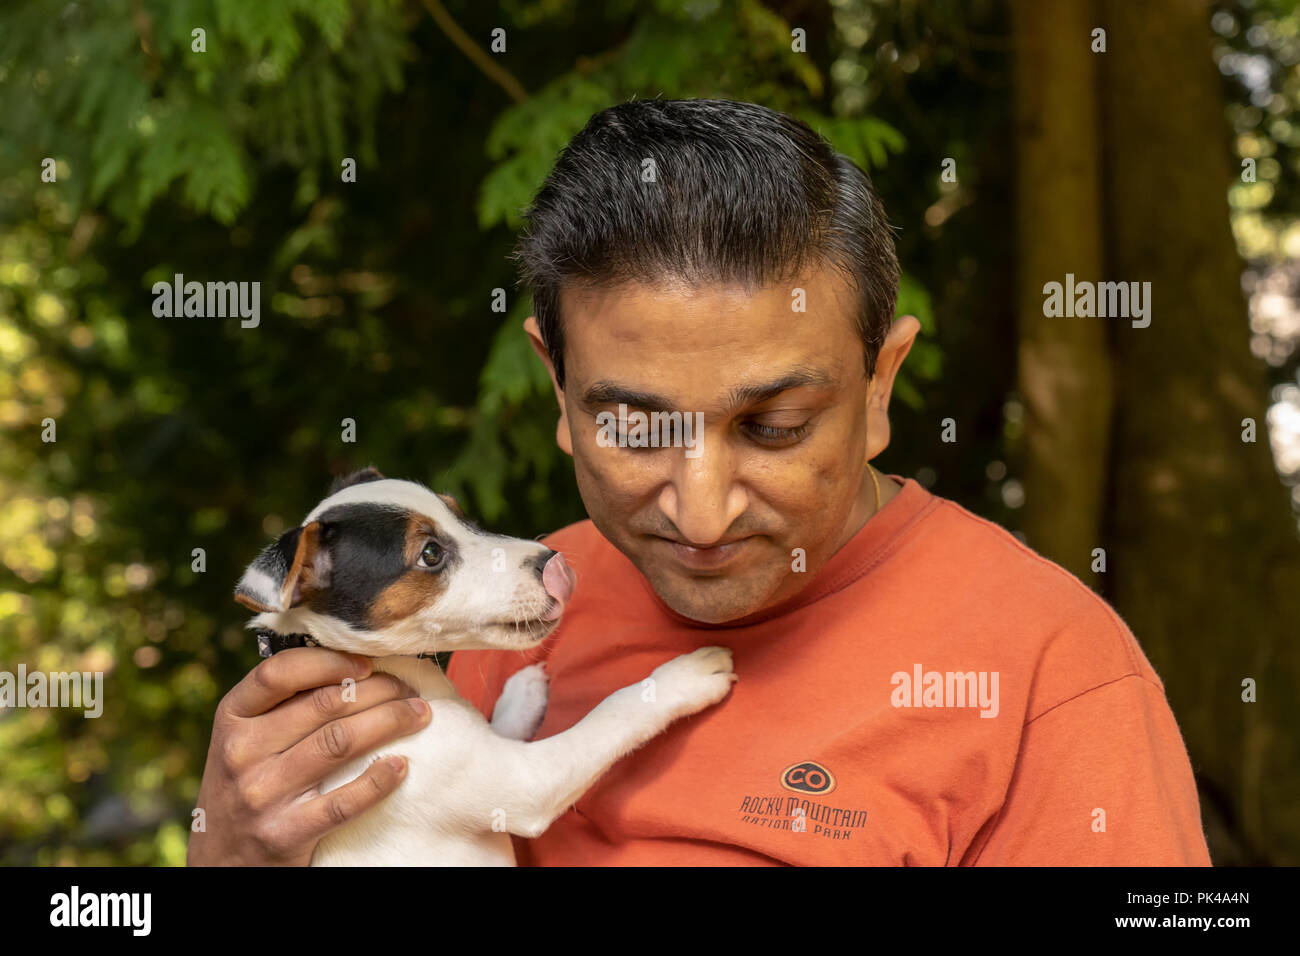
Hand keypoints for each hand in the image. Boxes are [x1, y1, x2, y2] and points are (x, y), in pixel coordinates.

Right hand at [187, 647, 432, 865]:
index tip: (368, 663)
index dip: (329, 661)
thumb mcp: (245, 738)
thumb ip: (283, 704)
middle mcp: (242, 751)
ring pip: (340, 742)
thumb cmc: (248, 782)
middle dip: (379, 689)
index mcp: (232, 717)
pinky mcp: (285, 832)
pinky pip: (344, 801)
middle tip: (409, 689)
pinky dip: (379, 780)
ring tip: (418, 715)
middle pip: (325, 704)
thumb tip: (354, 664)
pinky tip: (401, 766)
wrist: (221, 861)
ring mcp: (262, 793)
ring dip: (390, 722)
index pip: (279, 672)